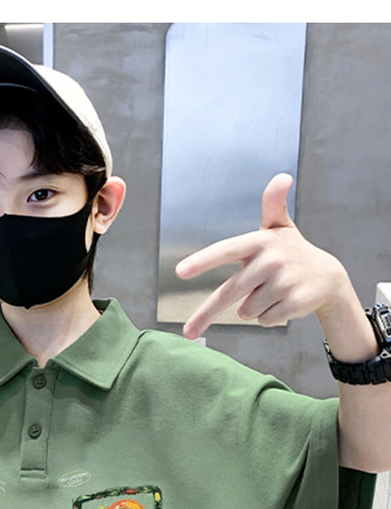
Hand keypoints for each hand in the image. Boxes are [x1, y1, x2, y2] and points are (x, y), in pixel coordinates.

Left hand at [175, 173, 348, 339]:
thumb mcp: (280, 228)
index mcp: (261, 241)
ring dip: (253, 307)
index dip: (203, 260)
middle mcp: (271, 260)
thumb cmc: (293, 252)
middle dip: (205, 315)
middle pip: (228, 294)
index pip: (226, 250)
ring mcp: (284, 282)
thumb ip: (272, 205)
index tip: (180, 271)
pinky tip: (283, 302)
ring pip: (246, 310)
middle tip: (189, 331)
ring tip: (271, 292)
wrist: (328, 277)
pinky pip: (264, 320)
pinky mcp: (294, 303)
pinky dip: (268, 317)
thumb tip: (282, 178)